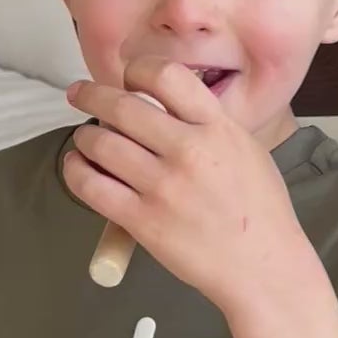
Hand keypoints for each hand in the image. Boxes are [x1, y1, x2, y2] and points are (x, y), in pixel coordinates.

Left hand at [64, 56, 309, 313]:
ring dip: (84, 135)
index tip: (128, 77)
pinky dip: (75, 170)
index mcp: (217, 128)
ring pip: (100, 142)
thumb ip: (208, 122)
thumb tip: (166, 102)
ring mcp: (163, 187)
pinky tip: (77, 166)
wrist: (262, 267)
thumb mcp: (245, 149)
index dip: (137, 70)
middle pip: (122, 106)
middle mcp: (188, 151)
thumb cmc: (260, 211)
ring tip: (85, 139)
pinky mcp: (143, 221)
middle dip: (91, 95)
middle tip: (79, 94)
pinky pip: (91, 185)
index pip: (166, 76)